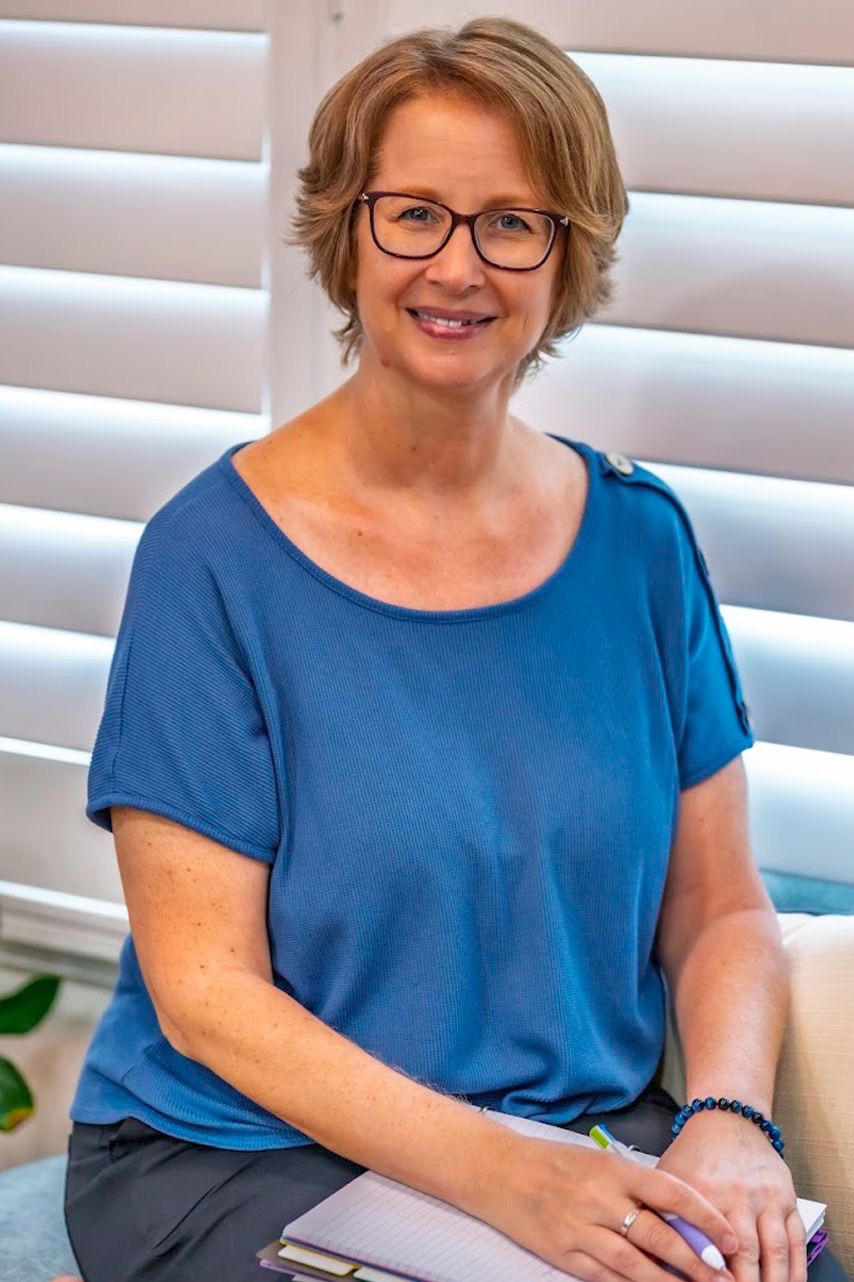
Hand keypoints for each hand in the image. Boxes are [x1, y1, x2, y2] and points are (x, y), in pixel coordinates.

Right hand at [477, 1129, 737, 1281]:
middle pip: (660, 1236)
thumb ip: (634, 1187)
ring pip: (637, 1265)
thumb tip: (680, 1219)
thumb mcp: (597, 1163)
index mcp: (613, 1169)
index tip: (730, 1239)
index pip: (671, 1193)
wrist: (497, 1171)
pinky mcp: (564, 1253)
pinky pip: (607, 1278)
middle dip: (697, 1261)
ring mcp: (581, 1229)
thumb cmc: (552, 1163)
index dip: (705, 1218)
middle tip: (723, 1277)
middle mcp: (600, 1198)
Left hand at [656, 1109, 805, 1281]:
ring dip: (772, 1280)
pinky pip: (795, 1240)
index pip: (705, 1246)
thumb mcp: (669, 1178)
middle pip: (744, 1255)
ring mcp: (764, 1198)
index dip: (708, 1274)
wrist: (726, 1119)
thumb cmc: (694, 1154)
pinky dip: (795, 1267)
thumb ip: (664, 1216)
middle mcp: (736, 1196)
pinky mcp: (785, 1198)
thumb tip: (656, 1257)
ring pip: (774, 1251)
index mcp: (701, 1193)